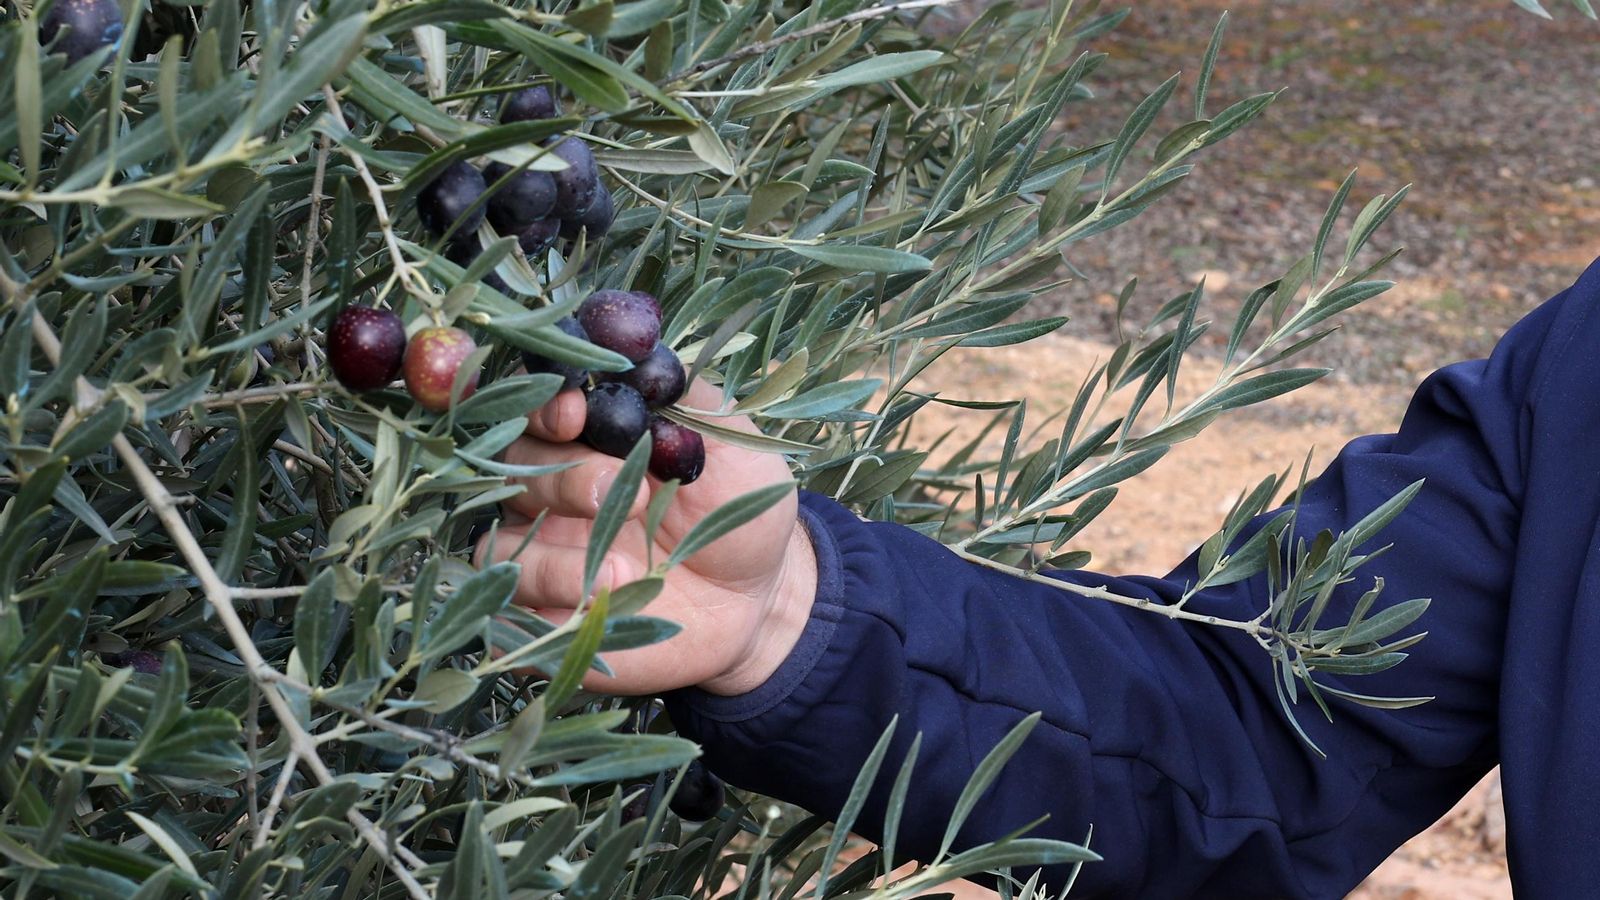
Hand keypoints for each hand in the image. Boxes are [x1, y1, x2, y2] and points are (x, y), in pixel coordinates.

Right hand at [474, 379, 816, 695]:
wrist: (757, 599)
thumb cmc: (742, 510)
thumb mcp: (734, 444)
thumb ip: (687, 397)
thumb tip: (640, 353)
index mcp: (591, 438)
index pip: (536, 405)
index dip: (543, 405)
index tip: (573, 413)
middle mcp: (553, 492)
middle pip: (510, 469)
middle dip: (561, 475)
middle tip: (615, 490)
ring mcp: (544, 556)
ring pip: (496, 547)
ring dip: (554, 558)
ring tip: (625, 571)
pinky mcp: (545, 618)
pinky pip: (512, 612)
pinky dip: (551, 605)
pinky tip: (605, 601)